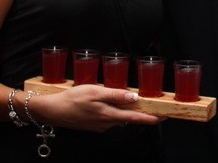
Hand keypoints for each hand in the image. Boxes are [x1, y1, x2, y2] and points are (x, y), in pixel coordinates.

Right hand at [31, 85, 161, 131]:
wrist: (53, 111)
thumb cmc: (72, 99)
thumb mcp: (94, 91)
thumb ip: (114, 94)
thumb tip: (132, 97)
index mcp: (109, 115)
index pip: (135, 118)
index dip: (151, 118)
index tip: (163, 117)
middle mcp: (107, 123)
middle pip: (129, 118)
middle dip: (141, 114)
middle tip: (154, 108)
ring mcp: (100, 126)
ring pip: (118, 118)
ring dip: (126, 112)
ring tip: (131, 102)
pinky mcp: (94, 126)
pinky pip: (109, 119)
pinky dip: (114, 112)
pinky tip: (109, 104)